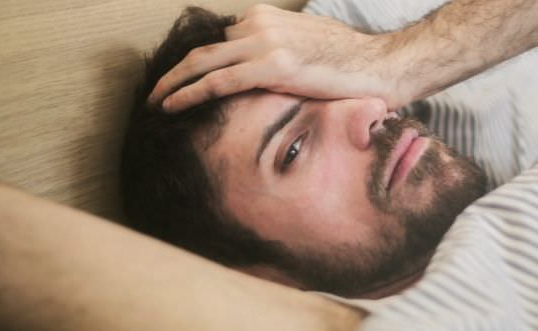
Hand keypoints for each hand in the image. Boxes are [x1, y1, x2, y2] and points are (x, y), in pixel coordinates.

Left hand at [148, 4, 405, 112]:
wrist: (383, 66)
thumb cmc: (351, 64)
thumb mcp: (307, 47)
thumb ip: (279, 52)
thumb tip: (263, 75)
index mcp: (268, 18)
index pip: (220, 39)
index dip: (197, 61)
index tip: (181, 79)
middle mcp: (261, 24)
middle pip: (204, 47)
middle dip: (175, 70)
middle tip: (156, 90)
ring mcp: (265, 43)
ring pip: (202, 61)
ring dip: (173, 82)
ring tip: (155, 101)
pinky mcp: (272, 67)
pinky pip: (217, 81)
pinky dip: (189, 93)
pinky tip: (170, 106)